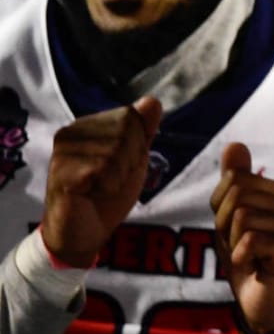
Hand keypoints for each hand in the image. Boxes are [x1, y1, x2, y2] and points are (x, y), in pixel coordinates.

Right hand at [41, 98, 161, 268]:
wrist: (84, 232)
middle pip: (125, 131)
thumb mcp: (133, 158)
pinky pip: (102, 170)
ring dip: (118, 176)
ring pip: (115, 151)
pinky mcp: (61, 173)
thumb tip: (152, 101)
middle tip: (110, 179)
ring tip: (100, 187)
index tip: (121, 164)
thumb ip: (143, 130)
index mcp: (88, 125)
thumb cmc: (107, 193)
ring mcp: (63, 152)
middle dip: (128, 161)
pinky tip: (92, 194)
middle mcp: (71, 132)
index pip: (130, 117)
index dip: (137, 145)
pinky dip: (107, 186)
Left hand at [210, 144, 273, 333]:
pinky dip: (241, 255)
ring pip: (244, 218)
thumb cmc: (247, 257)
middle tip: (239, 245)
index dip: (221, 208)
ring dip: (234, 244)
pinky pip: (253, 240)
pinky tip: (252, 264)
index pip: (235, 180)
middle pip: (239, 197)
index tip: (233, 229)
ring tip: (248, 256)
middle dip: (226, 225)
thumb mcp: (230, 216)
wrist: (258, 299)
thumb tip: (235, 144)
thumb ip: (234, 180)